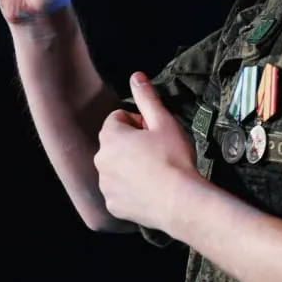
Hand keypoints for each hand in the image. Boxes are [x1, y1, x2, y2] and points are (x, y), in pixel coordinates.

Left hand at [96, 72, 200, 231]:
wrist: (181, 202)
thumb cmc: (174, 159)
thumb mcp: (164, 122)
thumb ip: (147, 98)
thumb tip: (136, 76)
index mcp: (111, 137)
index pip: (118, 118)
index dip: (139, 123)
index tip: (155, 133)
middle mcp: (101, 161)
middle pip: (114, 143)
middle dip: (132, 144)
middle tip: (157, 152)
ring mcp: (105, 185)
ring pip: (115, 168)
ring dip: (129, 166)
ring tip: (155, 172)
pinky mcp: (113, 205)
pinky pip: (118, 191)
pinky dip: (130, 189)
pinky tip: (150, 190)